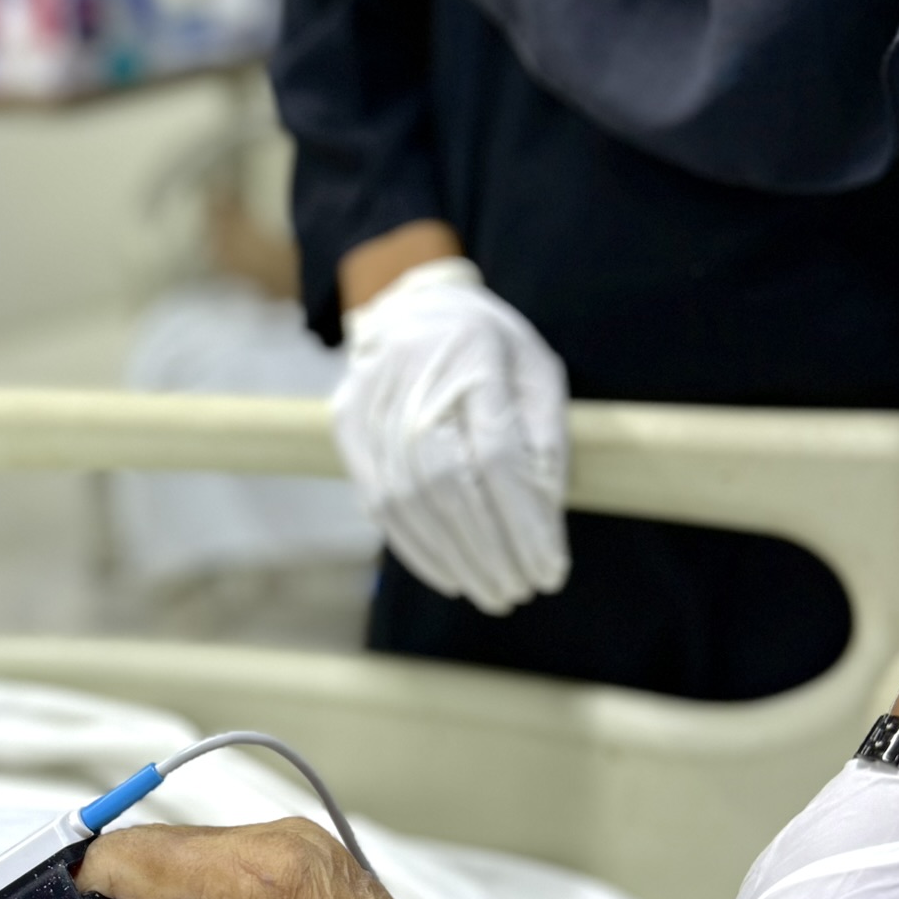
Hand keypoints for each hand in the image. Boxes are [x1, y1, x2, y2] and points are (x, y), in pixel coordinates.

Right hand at [333, 257, 569, 614]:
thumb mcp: (538, 371)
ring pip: (408, 500)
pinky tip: (449, 574)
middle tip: (519, 592)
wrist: (412, 306)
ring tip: (491, 590)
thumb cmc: (490, 346)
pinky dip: (416, 547)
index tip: (551, 569)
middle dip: (489, 551)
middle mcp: (414, 378)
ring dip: (454, 558)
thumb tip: (545, 517)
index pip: (497, 456)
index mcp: (474, 355)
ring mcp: (372, 403)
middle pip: (447, 485)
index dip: (524, 522)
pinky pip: (378, 500)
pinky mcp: (348, 426)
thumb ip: (545, 437)